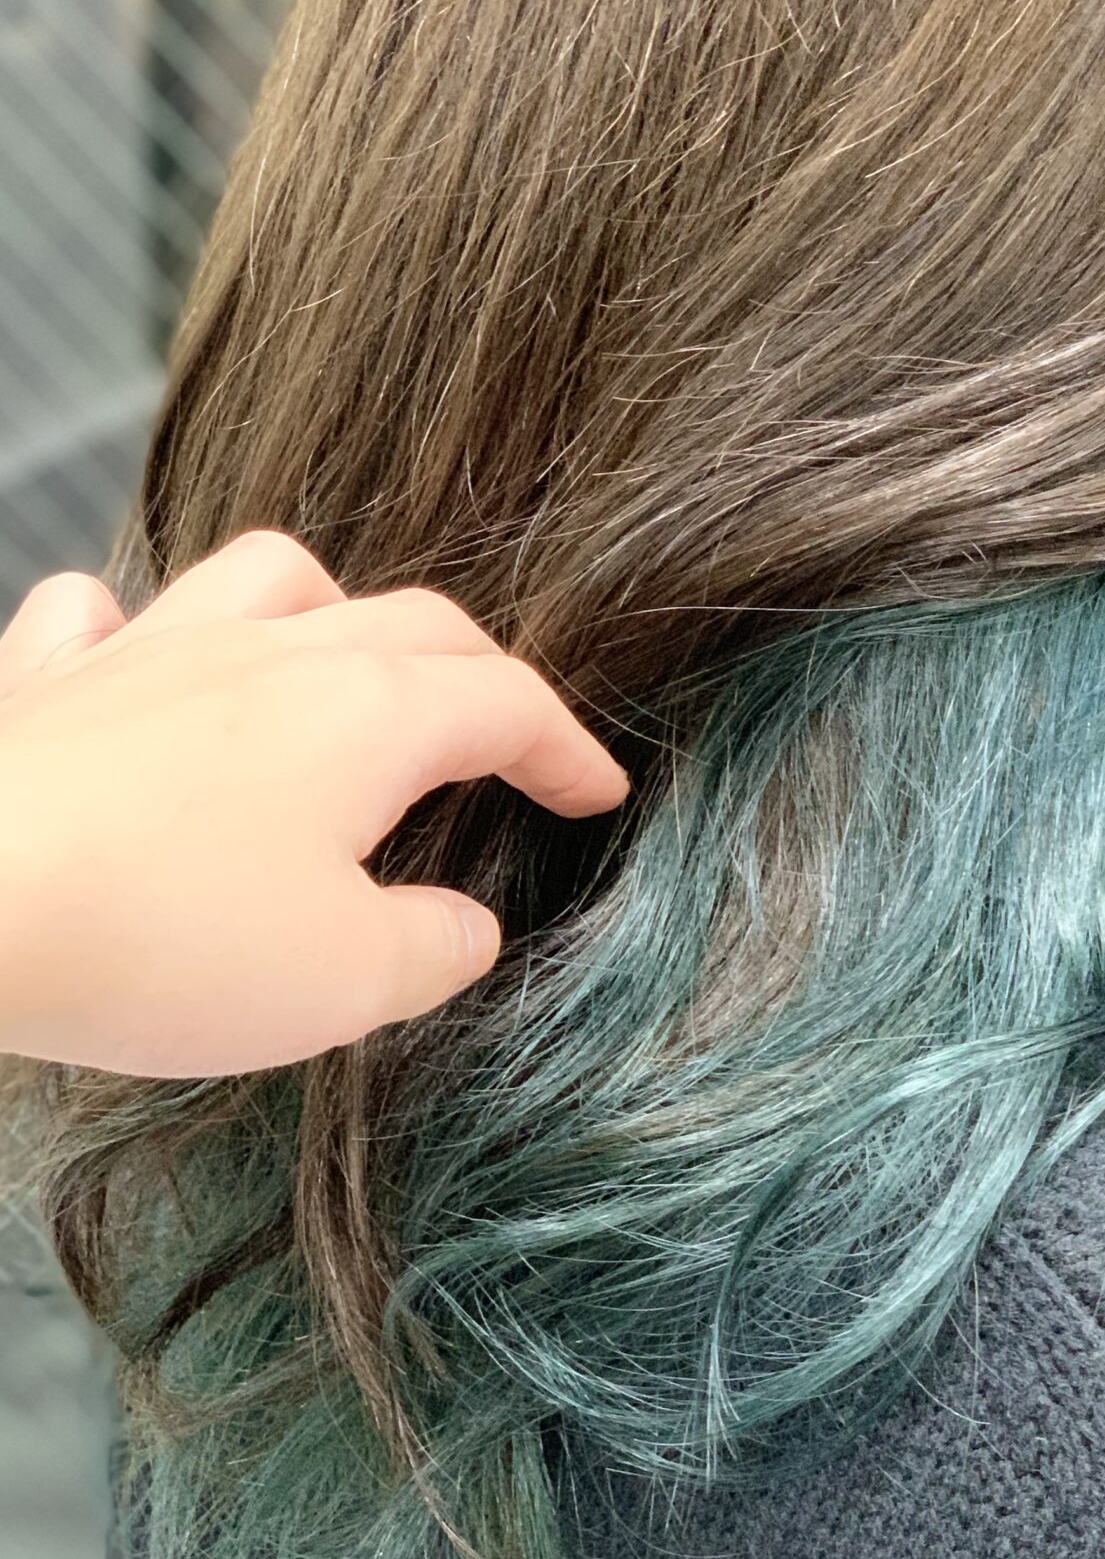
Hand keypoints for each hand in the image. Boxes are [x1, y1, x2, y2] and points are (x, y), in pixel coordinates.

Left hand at [0, 532, 626, 1076]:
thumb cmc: (159, 937)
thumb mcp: (343, 982)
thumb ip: (433, 949)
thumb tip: (464, 927)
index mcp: (368, 715)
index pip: (507, 703)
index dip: (566, 747)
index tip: (596, 791)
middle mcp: (272, 653)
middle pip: (412, 624)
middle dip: (477, 676)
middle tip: (503, 740)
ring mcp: (151, 650)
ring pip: (266, 576)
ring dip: (326, 606)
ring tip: (334, 658)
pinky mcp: (46, 681)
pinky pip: (99, 614)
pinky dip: (134, 630)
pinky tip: (136, 665)